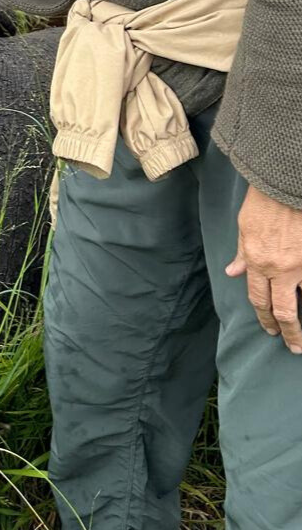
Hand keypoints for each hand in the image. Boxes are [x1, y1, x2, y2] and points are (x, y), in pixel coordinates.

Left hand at [226, 184, 301, 352]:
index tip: (270, 330)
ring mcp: (301, 264)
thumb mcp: (244, 228)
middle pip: (283, 309)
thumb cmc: (262, 202)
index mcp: (258, 261)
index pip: (258, 299)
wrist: (284, 183)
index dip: (264, 317)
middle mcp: (280, 267)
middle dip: (289, 332)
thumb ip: (242, 254)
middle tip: (293, 346)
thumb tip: (233, 273)